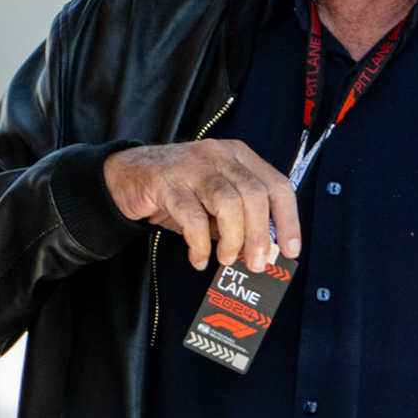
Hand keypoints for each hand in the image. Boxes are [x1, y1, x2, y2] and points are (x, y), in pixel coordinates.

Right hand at [104, 140, 300, 271]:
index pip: (276, 185)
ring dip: (232, 238)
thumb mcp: (215, 200)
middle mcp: (220, 155)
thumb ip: (238, 219)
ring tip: (225, 259)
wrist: (126, 177)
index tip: (291, 249)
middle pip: (254, 194)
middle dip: (259, 235)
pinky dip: (200, 243)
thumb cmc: (178, 191)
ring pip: (227, 202)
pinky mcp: (167, 181)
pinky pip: (192, 217)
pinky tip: (199, 258)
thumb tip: (262, 250)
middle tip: (256, 262)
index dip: (288, 219)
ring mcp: (193, 166)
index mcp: (239, 156)